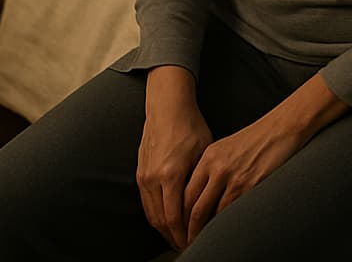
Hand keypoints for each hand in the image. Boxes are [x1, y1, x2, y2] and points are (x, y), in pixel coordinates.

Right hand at [136, 66, 212, 250]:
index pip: (175, 218)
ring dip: (164, 229)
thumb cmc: (190, 126)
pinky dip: (156, 215)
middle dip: (175, 237)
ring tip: (180, 236)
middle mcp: (153, 178)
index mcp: (171, 174)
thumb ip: (203, 181)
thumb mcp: (205, 152)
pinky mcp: (140, 172)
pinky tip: (168, 219)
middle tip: (189, 244)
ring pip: (151, 215)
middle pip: (161, 222)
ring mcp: (144, 176)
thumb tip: (212, 205)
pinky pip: (146, 203)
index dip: (185, 235)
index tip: (196, 242)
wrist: (168, 106)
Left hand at [182, 73, 348, 244]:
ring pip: (212, 214)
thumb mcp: (225, 148)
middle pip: (194, 207)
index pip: (186, 193)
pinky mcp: (250, 186)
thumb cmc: (254, 139)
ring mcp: (234, 177)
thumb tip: (199, 197)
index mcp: (209, 157)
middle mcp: (217, 167)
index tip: (180, 227)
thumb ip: (210, 169)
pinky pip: (232, 212)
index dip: (180, 215)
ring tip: (203, 241)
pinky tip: (224, 230)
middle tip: (188, 241)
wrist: (280, 129)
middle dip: (189, 229)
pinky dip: (225, 225)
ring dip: (206, 231)